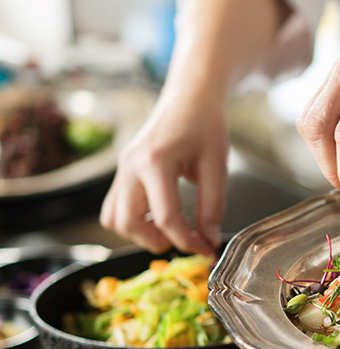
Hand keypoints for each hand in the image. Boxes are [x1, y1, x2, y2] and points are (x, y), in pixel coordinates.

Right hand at [100, 90, 226, 254]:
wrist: (188, 99)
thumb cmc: (204, 125)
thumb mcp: (217, 164)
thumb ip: (213, 205)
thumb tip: (209, 239)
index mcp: (155, 161)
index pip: (167, 217)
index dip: (189, 242)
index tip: (207, 250)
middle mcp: (130, 166)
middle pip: (128, 223)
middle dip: (157, 241)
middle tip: (186, 241)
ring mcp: (121, 169)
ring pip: (113, 219)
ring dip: (139, 235)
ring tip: (170, 232)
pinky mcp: (122, 172)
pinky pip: (114, 207)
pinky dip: (131, 222)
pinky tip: (157, 219)